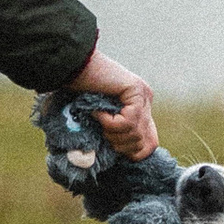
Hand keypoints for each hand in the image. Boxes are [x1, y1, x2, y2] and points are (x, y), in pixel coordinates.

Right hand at [71, 45, 157, 161]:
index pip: (150, 143)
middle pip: (145, 143)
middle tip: (103, 131)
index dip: (132, 152)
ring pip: (136, 134)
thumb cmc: (78, 92)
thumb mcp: (100, 120)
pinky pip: (128, 122)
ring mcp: (143, 95)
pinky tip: (98, 111)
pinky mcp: (137, 91)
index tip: (112, 145)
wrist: (73, 66)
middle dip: (121, 145)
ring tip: (99, 119)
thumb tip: (116, 158)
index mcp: (139, 108)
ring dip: (112, 133)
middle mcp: (145, 101)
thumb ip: (112, 133)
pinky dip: (109, 122)